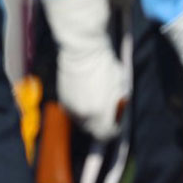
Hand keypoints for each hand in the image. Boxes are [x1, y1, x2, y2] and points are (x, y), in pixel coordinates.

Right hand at [43, 0, 127, 140]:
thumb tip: (118, 111)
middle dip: (100, 124)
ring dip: (88, 116)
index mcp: (100, 113)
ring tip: (93, 100)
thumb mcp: (121, 85)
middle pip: (92, 130)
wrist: (81, 49)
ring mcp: (71, 106)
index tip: (116, 122)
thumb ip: (118, 103)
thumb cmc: (104, 64)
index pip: (107, 134)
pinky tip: (83, 93)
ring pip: (81, 121)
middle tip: (105, 112)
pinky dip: (78, 107)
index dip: (113, 129)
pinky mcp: (62, 97)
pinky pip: (71, 110)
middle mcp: (84, 114)